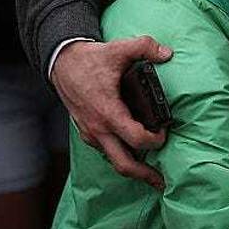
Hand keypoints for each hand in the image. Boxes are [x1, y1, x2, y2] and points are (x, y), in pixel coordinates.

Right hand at [52, 37, 172, 188]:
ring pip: (114, 159)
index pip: (136, 138)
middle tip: (163, 181)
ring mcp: (91, 133)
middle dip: (144, 175)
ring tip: (151, 173)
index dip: (155, 139)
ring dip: (133, 166)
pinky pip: (106, 151)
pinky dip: (121, 155)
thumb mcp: (119, 48)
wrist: (61, 64)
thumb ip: (145, 46)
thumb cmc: (90, 59)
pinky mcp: (87, 133)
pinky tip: (134, 153)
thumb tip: (167, 53)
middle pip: (123, 163)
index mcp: (108, 112)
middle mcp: (98, 128)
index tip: (165, 132)